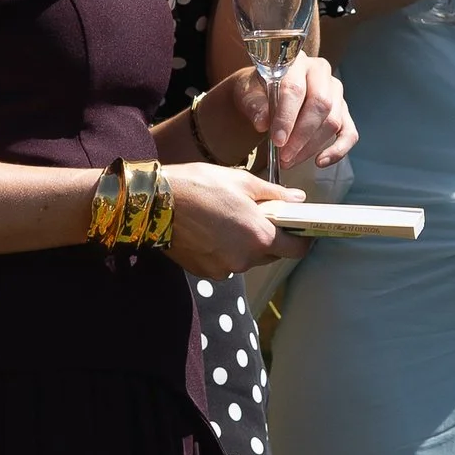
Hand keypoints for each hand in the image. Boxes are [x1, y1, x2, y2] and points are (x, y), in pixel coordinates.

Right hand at [163, 165, 294, 276]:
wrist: (154, 204)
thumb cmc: (198, 187)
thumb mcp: (242, 181)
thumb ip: (275, 193)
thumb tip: (297, 198)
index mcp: (260, 237)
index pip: (296, 250)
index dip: (301, 239)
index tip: (298, 229)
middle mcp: (245, 260)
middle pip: (270, 254)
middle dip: (269, 237)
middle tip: (257, 216)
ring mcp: (224, 269)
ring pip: (246, 259)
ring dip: (244, 244)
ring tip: (227, 220)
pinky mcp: (205, 272)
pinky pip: (225, 264)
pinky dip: (224, 251)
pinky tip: (211, 231)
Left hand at [238, 52, 356, 178]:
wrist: (264, 92)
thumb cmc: (256, 91)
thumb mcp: (247, 94)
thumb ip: (254, 106)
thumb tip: (263, 123)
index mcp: (296, 61)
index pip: (295, 89)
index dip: (287, 117)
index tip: (277, 141)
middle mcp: (320, 72)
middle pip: (320, 105)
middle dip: (301, 136)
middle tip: (284, 156)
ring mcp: (335, 91)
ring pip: (333, 121)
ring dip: (311, 146)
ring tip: (290, 161)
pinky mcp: (343, 111)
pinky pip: (349, 133)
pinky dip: (337, 151)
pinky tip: (320, 162)